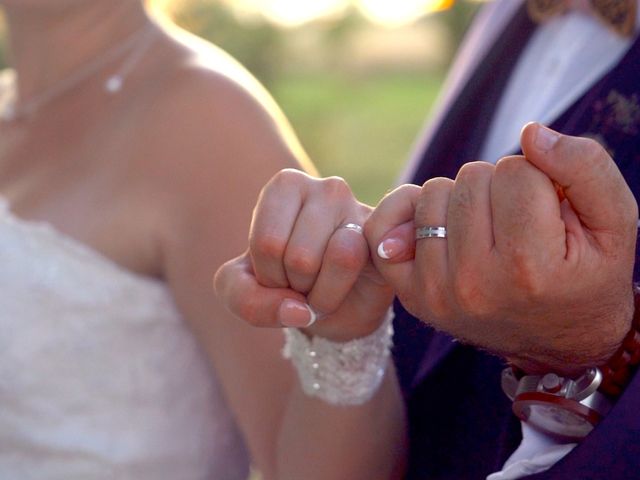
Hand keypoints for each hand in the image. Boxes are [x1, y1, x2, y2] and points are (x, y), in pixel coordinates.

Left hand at [215, 169, 393, 341]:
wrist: (332, 309)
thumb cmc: (284, 287)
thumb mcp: (244, 294)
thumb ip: (248, 301)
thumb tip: (299, 311)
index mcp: (285, 187)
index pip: (267, 243)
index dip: (267, 276)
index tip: (277, 272)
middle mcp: (327, 187)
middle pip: (298, 255)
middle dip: (295, 287)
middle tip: (303, 282)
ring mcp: (362, 210)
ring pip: (335, 258)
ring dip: (320, 295)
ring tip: (321, 286)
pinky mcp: (386, 238)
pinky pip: (358, 263)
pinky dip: (338, 294)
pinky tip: (344, 289)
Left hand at [366, 124, 637, 374]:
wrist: (557, 341)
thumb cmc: (587, 277)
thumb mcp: (614, 225)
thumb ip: (586, 168)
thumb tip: (529, 132)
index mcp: (528, 268)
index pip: (518, 171)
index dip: (540, 179)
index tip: (550, 211)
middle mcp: (473, 283)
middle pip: (471, 179)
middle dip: (501, 188)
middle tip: (519, 223)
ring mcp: (435, 291)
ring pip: (434, 193)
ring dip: (461, 199)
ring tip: (489, 229)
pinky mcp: (410, 293)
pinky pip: (383, 226)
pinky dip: (407, 212)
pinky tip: (438, 223)